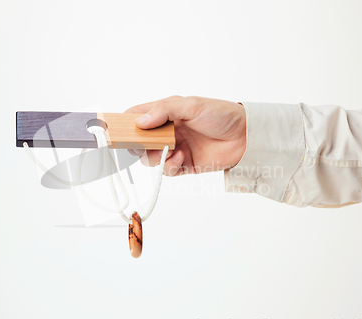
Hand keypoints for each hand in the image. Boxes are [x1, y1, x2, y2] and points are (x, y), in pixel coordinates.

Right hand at [125, 96, 245, 175]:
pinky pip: (167, 170)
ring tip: (168, 151)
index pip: (137, 116)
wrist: (246, 137)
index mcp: (166, 112)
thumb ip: (164, 111)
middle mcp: (167, 131)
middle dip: (137, 144)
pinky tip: (180, 158)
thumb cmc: (221, 114)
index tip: (115, 129)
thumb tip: (140, 122)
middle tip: (144, 144)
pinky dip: (170, 166)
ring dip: (154, 156)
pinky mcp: (184, 164)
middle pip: (139, 140)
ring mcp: (174, 148)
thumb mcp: (192, 105)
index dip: (124, 122)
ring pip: (150, 158)